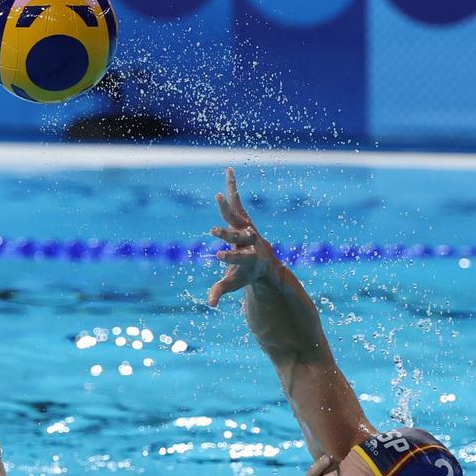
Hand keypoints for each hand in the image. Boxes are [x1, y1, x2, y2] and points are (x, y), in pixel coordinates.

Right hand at [207, 167, 279, 306]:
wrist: (265, 262)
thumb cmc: (246, 274)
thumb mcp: (234, 284)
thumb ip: (220, 291)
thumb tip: (210, 304)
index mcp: (248, 258)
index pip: (237, 258)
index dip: (229, 257)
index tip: (218, 256)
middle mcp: (249, 241)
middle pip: (237, 237)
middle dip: (226, 234)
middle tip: (212, 232)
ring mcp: (247, 228)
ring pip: (236, 215)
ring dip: (227, 206)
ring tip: (218, 195)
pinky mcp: (244, 218)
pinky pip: (236, 201)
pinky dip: (231, 187)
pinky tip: (229, 171)